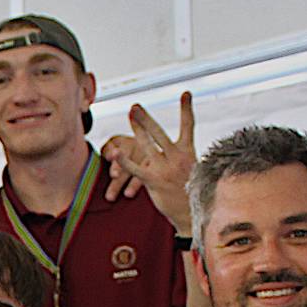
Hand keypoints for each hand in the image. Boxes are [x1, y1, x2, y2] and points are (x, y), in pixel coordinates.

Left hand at [100, 91, 195, 232]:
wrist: (192, 214)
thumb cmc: (192, 192)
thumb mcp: (192, 170)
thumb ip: (182, 157)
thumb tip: (177, 148)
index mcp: (188, 152)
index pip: (188, 126)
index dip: (186, 109)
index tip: (186, 92)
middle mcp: (177, 157)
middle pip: (159, 133)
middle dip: (146, 119)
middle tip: (134, 106)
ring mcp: (165, 168)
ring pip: (147, 145)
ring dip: (136, 130)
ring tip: (126, 118)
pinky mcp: (154, 181)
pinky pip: (136, 168)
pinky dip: (124, 160)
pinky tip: (114, 152)